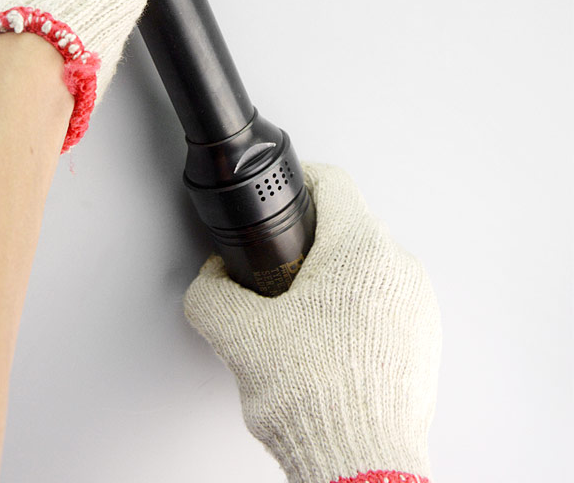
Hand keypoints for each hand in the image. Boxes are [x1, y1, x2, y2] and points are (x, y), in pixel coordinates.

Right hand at [184, 164, 441, 482]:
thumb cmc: (316, 399)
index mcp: (360, 249)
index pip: (331, 182)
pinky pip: (386, 301)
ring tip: (303, 313)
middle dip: (310, 240)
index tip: (285, 192)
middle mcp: (398, 268)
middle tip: (280, 268)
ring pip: (368, 265)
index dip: (300, 179)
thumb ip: (210, 293)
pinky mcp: (424, 337)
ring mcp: (417, 304)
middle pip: (349, 224)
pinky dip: (358, 308)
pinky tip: (329, 341)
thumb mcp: (239, 336)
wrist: (361, 465)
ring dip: (335, 276)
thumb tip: (210, 281)